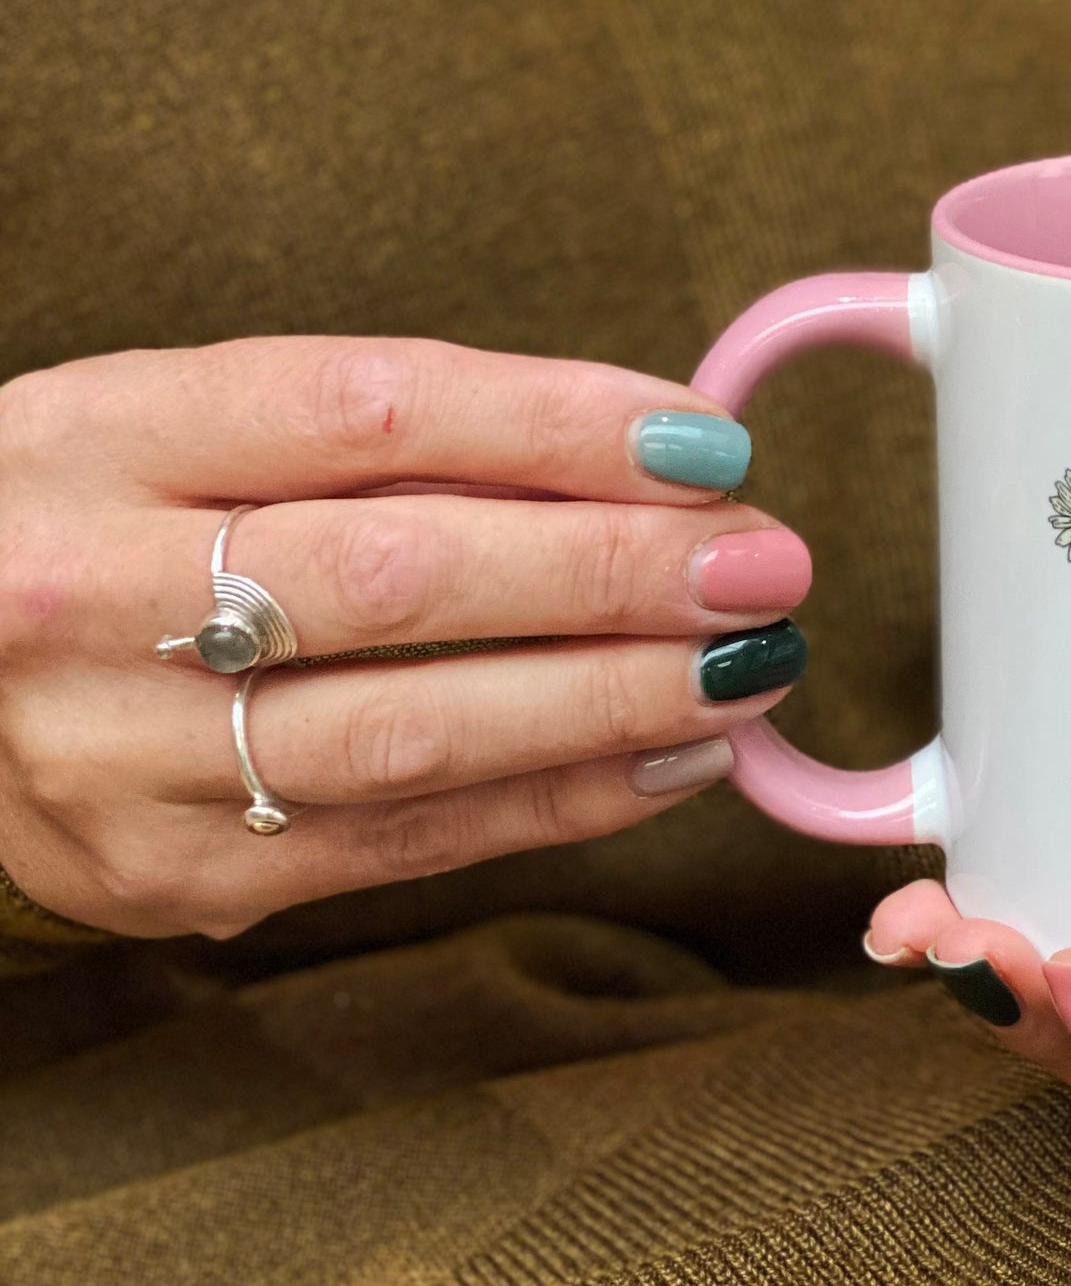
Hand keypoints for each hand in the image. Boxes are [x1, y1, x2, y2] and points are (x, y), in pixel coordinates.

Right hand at [0, 337, 812, 937]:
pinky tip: (672, 760)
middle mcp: (92, 594)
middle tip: (764, 562)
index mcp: (104, 436)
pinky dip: (561, 802)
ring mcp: (120, 756)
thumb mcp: (187, 426)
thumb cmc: (100, 521)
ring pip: (414, 730)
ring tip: (749, 668)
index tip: (705, 439)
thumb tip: (643, 461)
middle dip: (616, 572)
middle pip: (401, 576)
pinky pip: (406, 842)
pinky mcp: (172, 876)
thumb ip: (390, 438)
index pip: (369, 408)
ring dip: (614, 701)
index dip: (557, 423)